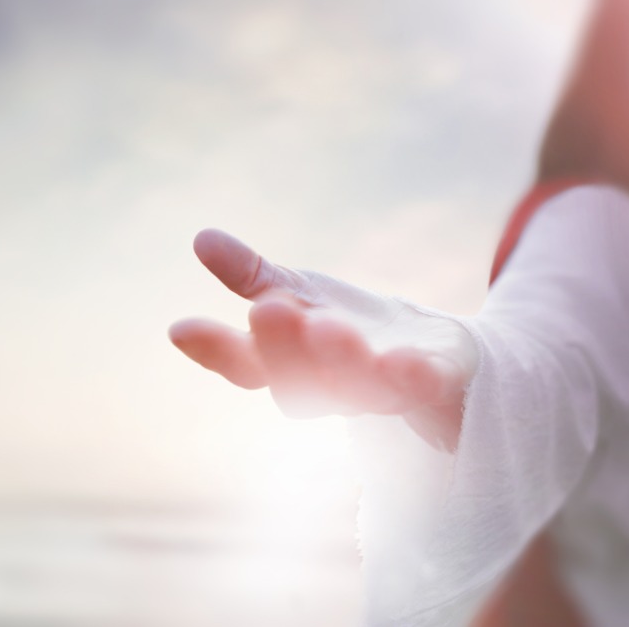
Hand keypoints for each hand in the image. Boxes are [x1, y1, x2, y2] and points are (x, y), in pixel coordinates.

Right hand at [169, 229, 476, 450]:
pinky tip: (403, 359)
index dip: (217, 350)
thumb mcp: (302, 295)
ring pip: (357, 387)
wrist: (445, 357)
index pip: (248, 365)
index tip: (182, 329)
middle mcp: (334, 387)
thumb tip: (201, 238)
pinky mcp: (436, 383)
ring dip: (339, 360)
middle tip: (268, 310)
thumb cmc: (358, 329)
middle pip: (299, 381)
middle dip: (283, 349)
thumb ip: (254, 276)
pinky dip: (411, 375)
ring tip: (326, 326)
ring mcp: (385, 391)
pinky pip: (422, 386)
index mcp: (295, 365)